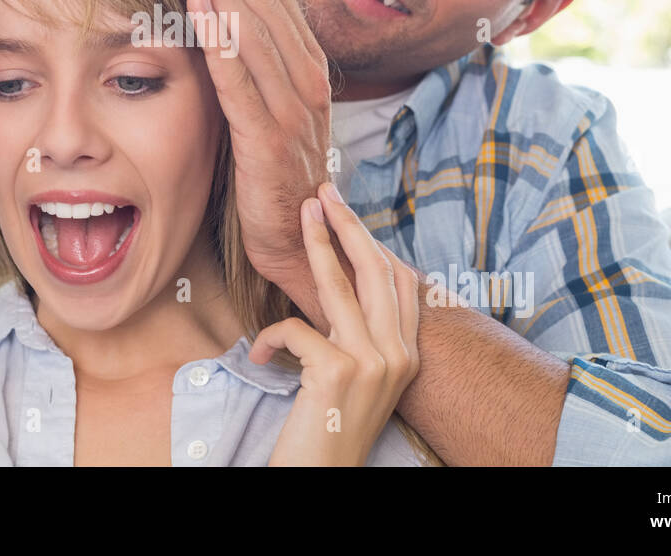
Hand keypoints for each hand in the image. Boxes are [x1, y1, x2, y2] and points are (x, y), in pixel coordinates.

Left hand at [167, 0, 332, 281]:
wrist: (303, 242)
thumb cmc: (275, 172)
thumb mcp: (266, 106)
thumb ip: (250, 63)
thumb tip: (214, 14)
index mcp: (304, 65)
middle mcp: (306, 78)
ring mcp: (293, 109)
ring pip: (251, 30)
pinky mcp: (271, 142)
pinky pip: (243, 82)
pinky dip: (220, 41)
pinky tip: (196, 6)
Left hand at [250, 183, 418, 465]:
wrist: (320, 478)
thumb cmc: (328, 429)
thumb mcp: (355, 377)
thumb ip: (357, 336)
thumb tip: (339, 282)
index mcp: (408, 356)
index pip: (400, 283)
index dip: (373, 242)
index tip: (346, 212)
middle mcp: (399, 357)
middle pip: (377, 271)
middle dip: (349, 225)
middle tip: (323, 193)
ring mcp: (373, 364)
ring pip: (341, 286)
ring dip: (317, 243)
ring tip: (300, 213)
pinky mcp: (339, 373)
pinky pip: (297, 328)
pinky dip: (272, 336)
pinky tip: (262, 355)